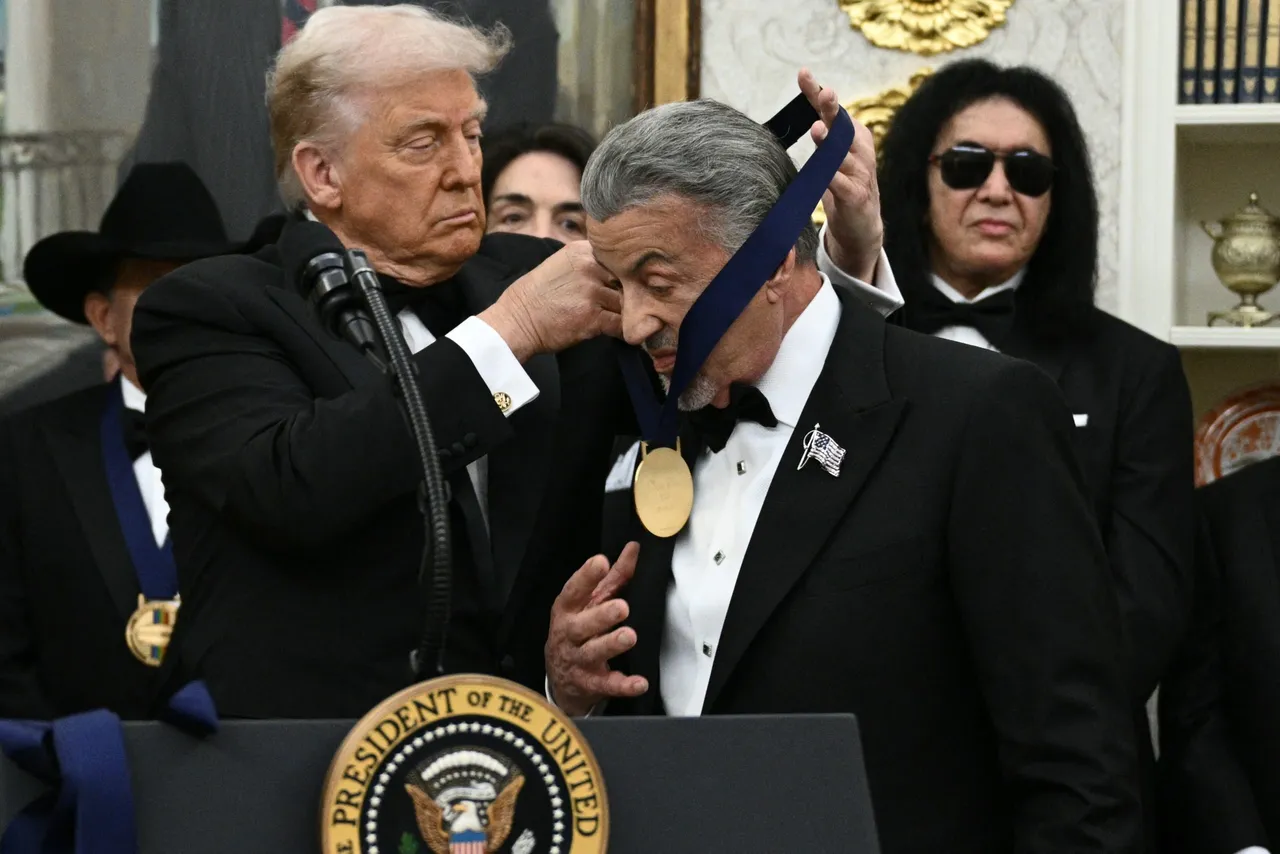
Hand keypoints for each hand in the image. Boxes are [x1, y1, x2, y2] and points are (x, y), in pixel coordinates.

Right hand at [479, 241, 621, 360]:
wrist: (517, 320)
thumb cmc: (535, 296)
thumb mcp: (559, 264)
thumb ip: (586, 263)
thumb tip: (613, 272)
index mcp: (581, 251)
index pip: (617, 259)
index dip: (621, 275)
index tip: (618, 285)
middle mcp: (589, 267)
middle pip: (625, 281)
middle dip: (625, 294)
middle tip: (618, 306)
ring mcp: (592, 292)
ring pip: (625, 303)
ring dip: (623, 314)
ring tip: (614, 320)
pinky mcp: (593, 317)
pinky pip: (621, 325)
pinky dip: (622, 332)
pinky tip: (616, 333)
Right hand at [546, 542, 648, 715]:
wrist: (560, 677)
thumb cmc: (579, 631)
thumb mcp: (590, 603)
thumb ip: (613, 577)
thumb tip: (634, 547)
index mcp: (567, 611)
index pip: (573, 591)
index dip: (585, 577)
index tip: (601, 562)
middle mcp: (569, 635)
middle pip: (581, 626)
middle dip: (600, 616)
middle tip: (622, 607)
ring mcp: (578, 661)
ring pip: (592, 654)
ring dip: (611, 645)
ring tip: (629, 636)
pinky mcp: (591, 684)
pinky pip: (607, 685)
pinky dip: (623, 685)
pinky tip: (639, 682)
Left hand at [798, 68, 883, 282]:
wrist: (861, 226)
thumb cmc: (842, 186)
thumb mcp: (830, 158)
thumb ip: (823, 136)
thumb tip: (806, 113)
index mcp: (851, 136)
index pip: (832, 110)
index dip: (817, 92)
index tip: (803, 73)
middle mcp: (859, 150)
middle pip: (842, 125)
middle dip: (832, 108)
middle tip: (824, 93)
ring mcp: (860, 173)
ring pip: (843, 154)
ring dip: (830, 142)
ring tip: (818, 129)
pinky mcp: (856, 196)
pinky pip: (842, 185)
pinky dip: (833, 178)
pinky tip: (824, 172)